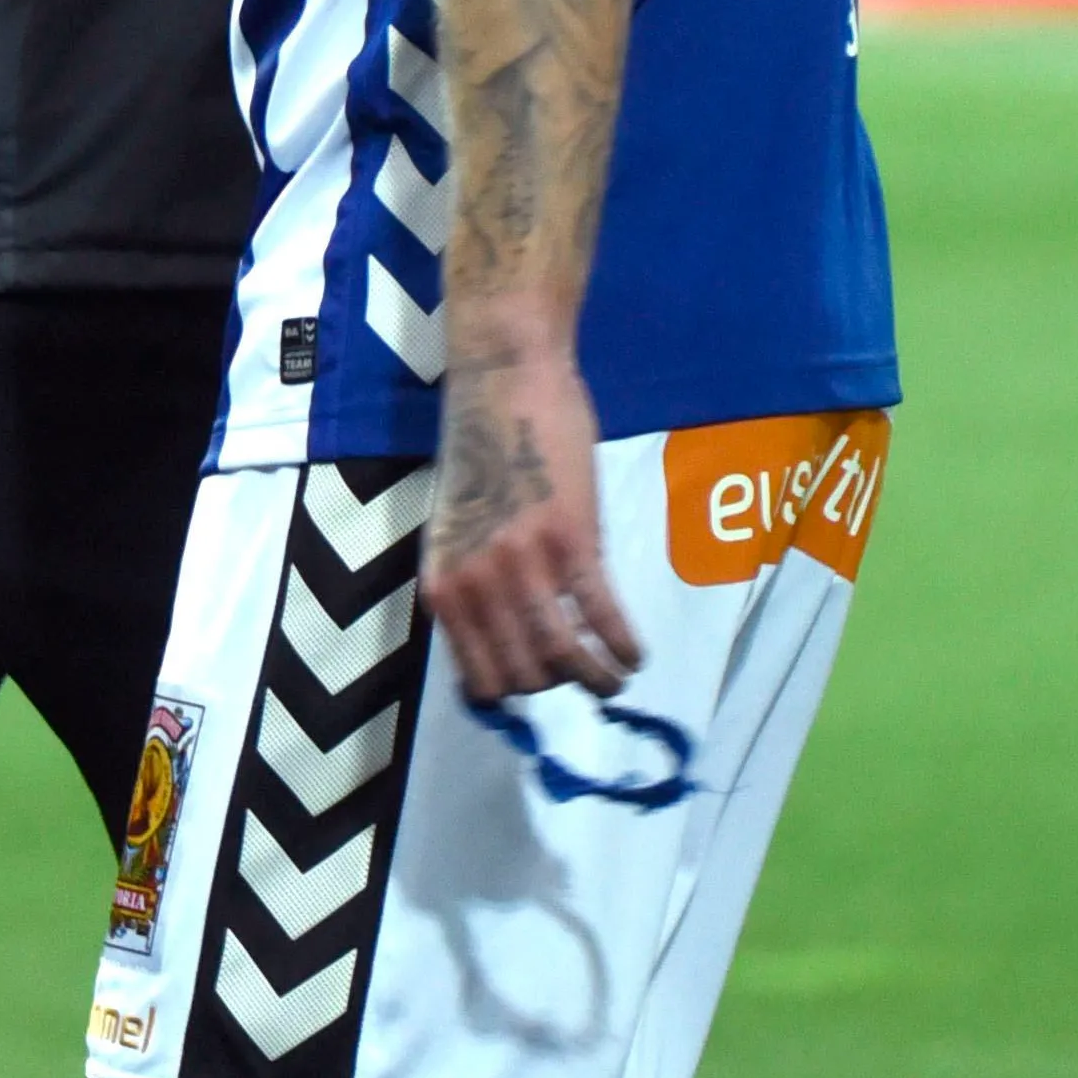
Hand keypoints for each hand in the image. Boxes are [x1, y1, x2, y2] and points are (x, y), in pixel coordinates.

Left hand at [420, 344, 640, 702]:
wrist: (502, 383)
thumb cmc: (481, 453)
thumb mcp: (455, 532)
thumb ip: (472, 585)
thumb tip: (503, 641)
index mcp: (442, 587)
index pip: (478, 678)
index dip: (514, 693)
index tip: (540, 688)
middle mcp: (474, 585)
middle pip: (525, 676)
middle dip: (558, 686)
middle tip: (584, 678)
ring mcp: (521, 565)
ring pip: (563, 657)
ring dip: (598, 681)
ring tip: (615, 682)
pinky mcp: (569, 541)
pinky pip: (601, 616)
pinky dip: (623, 646)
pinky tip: (634, 654)